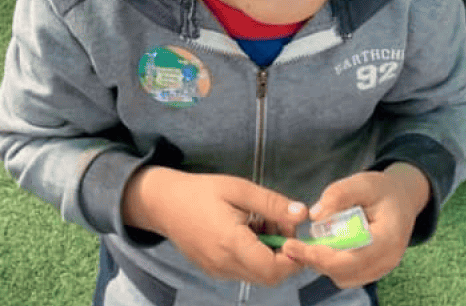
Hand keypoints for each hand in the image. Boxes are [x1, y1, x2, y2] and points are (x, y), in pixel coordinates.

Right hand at [122, 167, 306, 285]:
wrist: (163, 203)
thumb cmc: (201, 192)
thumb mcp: (239, 189)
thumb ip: (272, 204)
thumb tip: (303, 215)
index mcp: (231, 243)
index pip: (273, 269)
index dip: (293, 257)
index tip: (295, 233)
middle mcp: (224, 264)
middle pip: (269, 276)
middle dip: (284, 253)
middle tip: (281, 223)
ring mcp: (218, 271)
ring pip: (257, 273)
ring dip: (270, 253)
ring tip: (261, 221)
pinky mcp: (214, 270)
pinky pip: (243, 270)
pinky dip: (255, 255)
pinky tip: (247, 230)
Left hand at [282, 163, 429, 288]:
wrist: (401, 201)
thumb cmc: (382, 191)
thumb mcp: (362, 182)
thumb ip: (338, 195)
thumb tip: (314, 215)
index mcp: (388, 238)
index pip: (350, 258)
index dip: (318, 256)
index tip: (292, 246)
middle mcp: (387, 260)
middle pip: (343, 272)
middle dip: (315, 260)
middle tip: (291, 245)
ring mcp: (381, 269)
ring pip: (343, 277)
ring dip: (322, 263)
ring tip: (306, 244)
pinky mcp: (373, 272)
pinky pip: (347, 276)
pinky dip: (330, 265)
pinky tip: (321, 247)